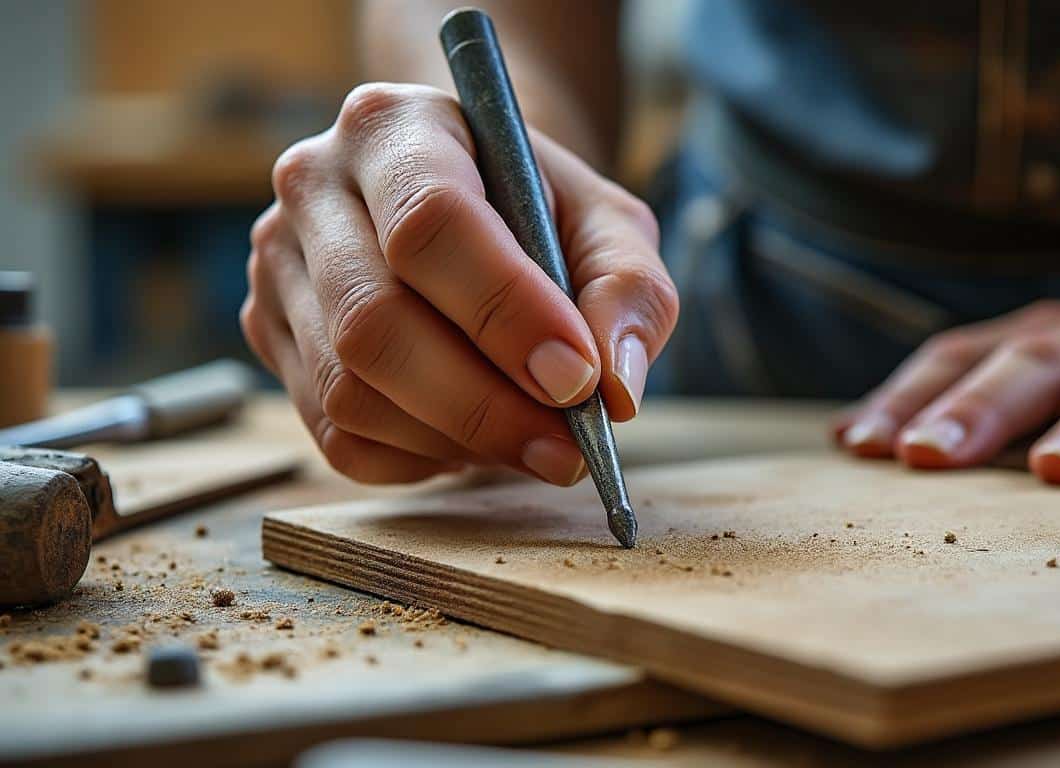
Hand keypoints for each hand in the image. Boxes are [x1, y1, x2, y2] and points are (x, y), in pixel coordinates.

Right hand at [241, 83, 677, 483]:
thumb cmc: (540, 211)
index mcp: (394, 127)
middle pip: (372, 322)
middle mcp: (312, 186)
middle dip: (482, 404)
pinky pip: (336, 437)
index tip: (577, 379)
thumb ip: (629, 291)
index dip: (506, 313)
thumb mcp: (608, 226)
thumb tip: (613, 390)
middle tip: (566, 448)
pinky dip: (419, 458)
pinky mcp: (269, 337)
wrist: (471, 202)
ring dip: (456, 440)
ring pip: (348, 392)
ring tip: (531, 441)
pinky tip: (472, 437)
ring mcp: (276, 266)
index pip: (430, 224)